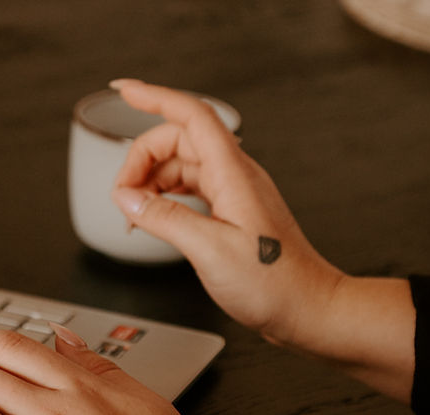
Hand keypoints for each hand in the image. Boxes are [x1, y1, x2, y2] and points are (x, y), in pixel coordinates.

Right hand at [110, 79, 343, 348]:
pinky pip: (190, 188)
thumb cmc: (273, 284)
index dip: (155, 97)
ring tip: (134, 215)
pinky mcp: (232, 212)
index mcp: (232, 174)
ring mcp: (234, 192)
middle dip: (141, 161)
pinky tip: (154, 218)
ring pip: (181, 166)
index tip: (125, 91)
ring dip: (150, 183)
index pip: (191, 116)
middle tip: (121, 198)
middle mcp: (234, 175)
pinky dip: (165, 198)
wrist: (308, 309)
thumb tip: (128, 199)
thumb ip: (164, 218)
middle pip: (177, 141)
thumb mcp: (208, 250)